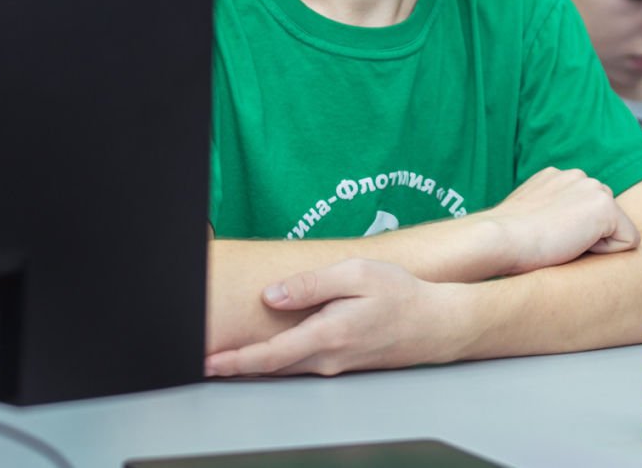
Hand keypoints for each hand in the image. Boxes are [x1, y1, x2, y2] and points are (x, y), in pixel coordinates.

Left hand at [204, 259, 464, 376]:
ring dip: (254, 364)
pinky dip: (277, 360)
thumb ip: (311, 284)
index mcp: (327, 334)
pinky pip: (301, 364)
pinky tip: (267, 349)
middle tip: (203, 361)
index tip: (207, 363)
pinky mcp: (342, 364)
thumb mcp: (356, 274)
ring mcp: (335, 366)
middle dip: (235, 366)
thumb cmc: (401, 294)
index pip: (269, 355)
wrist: (438, 325)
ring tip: (225, 357)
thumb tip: (271, 295)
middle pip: (270, 368)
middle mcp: (327, 358)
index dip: (234, 362)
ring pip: (285, 367)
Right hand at [474, 166, 639, 276]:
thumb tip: (556, 232)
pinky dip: (606, 252)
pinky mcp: (605, 207)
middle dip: (589, 236)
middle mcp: (577, 176)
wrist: (498, 239)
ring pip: (617, 229)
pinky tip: (573, 245)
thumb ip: (548, 214)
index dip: (573, 234)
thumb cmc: (506, 240)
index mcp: (557, 177)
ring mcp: (593, 188)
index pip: (586, 211)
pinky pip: (628, 241)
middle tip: (554, 242)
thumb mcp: (527, 217)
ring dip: (596, 243)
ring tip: (562, 243)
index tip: (545, 237)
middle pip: (606, 219)